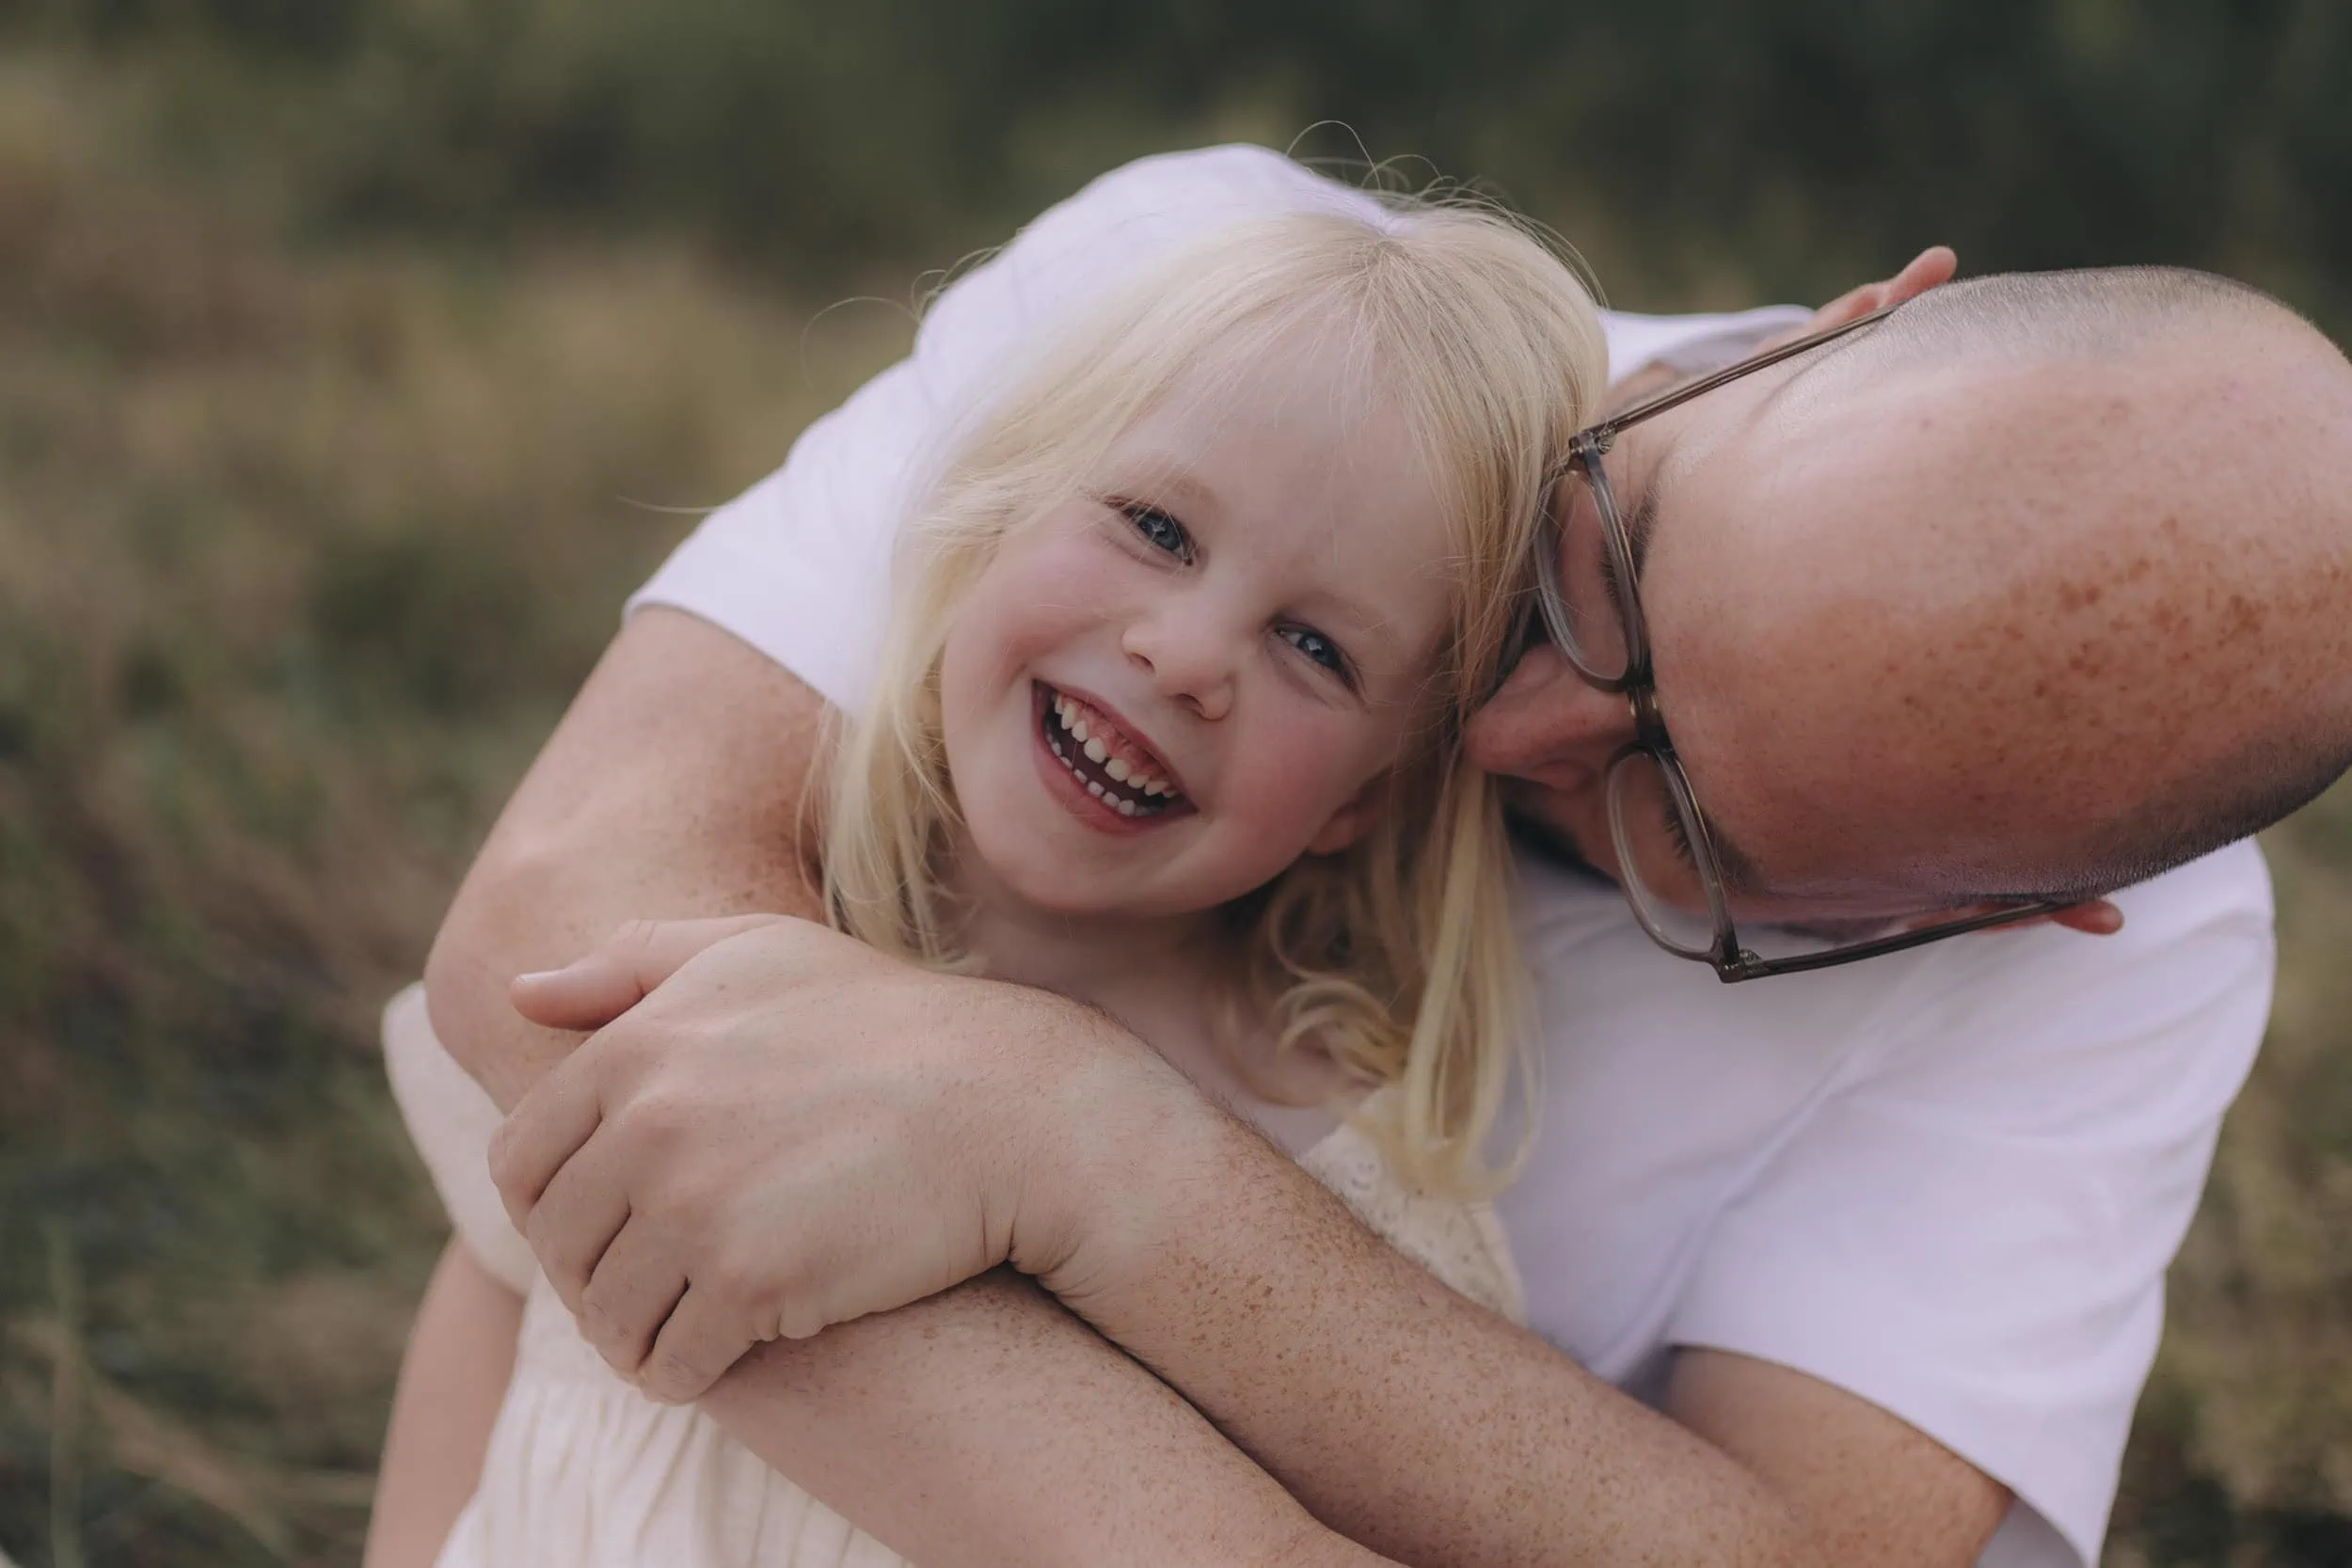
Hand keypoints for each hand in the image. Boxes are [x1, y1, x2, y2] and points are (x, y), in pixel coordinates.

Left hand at [489, 915, 1180, 1402]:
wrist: (1010, 1107)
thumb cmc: (885, 1023)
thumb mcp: (759, 955)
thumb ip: (632, 963)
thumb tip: (522, 991)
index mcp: (637, 1047)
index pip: (521, 1161)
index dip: (555, 1205)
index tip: (611, 1221)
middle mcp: (651, 1122)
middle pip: (556, 1245)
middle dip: (593, 1273)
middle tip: (654, 1280)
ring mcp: (697, 1203)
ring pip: (605, 1313)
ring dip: (636, 1330)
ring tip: (687, 1320)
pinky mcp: (751, 1280)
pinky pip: (669, 1362)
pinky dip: (684, 1371)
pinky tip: (726, 1352)